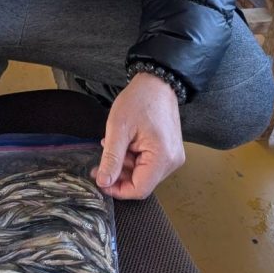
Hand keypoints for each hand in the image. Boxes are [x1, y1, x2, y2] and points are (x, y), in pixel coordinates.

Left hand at [91, 72, 185, 198]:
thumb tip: (103, 182)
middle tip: (100, 162)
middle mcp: (172, 161)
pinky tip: (125, 145)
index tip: (100, 180)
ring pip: (144, 174)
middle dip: (119, 175)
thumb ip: (111, 158)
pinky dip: (134, 158)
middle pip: (142, 182)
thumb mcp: (118, 128)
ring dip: (125, 166)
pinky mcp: (170, 150)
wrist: (156, 82)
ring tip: (112, 147)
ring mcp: (173, 156)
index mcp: (162, 157)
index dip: (117, 189)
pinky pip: (150, 164)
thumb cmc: (139, 100)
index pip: (139, 189)